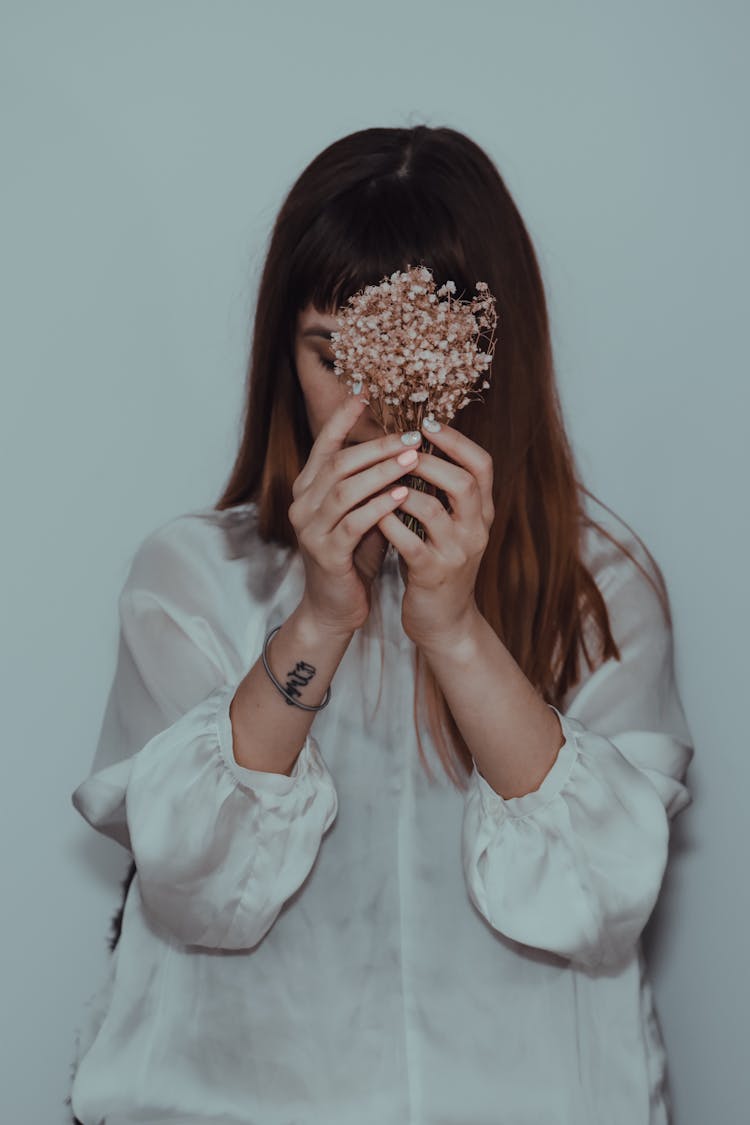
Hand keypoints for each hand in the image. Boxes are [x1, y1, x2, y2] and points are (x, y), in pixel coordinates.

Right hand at [288, 396, 426, 634]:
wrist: (334, 606)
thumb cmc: (354, 554)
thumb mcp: (361, 510)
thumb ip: (372, 481)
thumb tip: (404, 444)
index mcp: (308, 487)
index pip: (324, 444)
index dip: (343, 417)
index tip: (368, 393)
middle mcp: (302, 503)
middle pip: (338, 463)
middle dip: (376, 447)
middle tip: (411, 436)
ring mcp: (310, 528)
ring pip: (345, 489)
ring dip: (382, 472)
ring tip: (413, 459)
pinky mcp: (325, 553)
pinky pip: (353, 522)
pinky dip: (379, 506)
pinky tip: (404, 495)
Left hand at [376, 418, 494, 647]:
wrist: (444, 622)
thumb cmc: (438, 564)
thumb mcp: (450, 526)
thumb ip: (441, 492)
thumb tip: (415, 446)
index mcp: (481, 513)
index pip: (482, 465)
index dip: (457, 440)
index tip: (428, 422)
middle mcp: (476, 530)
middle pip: (465, 482)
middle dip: (430, 460)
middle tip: (401, 446)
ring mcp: (457, 554)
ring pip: (434, 510)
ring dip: (404, 489)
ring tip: (381, 478)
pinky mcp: (433, 575)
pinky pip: (410, 543)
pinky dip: (389, 524)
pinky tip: (372, 514)